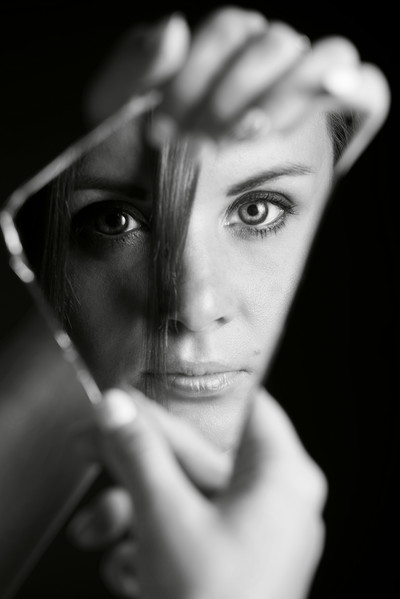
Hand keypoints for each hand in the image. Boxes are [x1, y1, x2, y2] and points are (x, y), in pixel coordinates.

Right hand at [69, 387, 326, 598]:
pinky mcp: (239, 564)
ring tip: (102, 529)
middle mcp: (279, 501)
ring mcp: (260, 535)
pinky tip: (130, 566)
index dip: (197, 396)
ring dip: (138, 510)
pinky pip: (194, 532)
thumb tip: (117, 409)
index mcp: (284, 477)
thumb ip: (139, 455)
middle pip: (203, 457)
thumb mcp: (166, 518)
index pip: (246, 405)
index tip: (156, 392)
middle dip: (142, 464)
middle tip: (101, 452)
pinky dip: (157, 542)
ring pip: (191, 498)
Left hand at [84, 6, 389, 174]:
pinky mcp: (330, 137)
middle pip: (275, 40)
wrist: (164, 246)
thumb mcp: (114, 130)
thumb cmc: (138, 185)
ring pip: (326, 53)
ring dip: (288, 89)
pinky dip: (359, 87)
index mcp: (217, 63)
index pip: (230, 30)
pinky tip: (332, 93)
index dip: (198, 73)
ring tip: (248, 134)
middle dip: (234, 91)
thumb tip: (174, 26)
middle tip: (200, 146)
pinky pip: (370, 94)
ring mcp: (299, 103)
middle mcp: (262, 77)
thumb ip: (129, 73)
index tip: (162, 133)